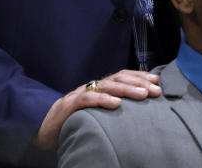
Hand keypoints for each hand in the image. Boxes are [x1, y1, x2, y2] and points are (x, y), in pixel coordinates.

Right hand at [34, 69, 160, 148]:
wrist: (44, 126)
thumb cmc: (74, 118)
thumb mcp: (96, 110)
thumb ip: (112, 103)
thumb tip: (137, 102)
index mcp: (99, 87)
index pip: (122, 76)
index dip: (139, 76)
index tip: (157, 81)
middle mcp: (91, 87)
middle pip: (118, 79)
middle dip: (139, 82)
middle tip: (156, 89)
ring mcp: (80, 94)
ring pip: (106, 86)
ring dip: (126, 89)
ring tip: (143, 95)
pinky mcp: (70, 105)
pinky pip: (88, 100)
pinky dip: (103, 100)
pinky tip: (116, 103)